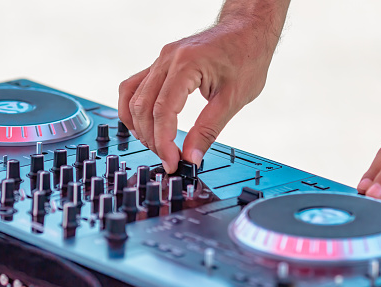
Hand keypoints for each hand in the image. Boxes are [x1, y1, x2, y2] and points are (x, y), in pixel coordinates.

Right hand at [118, 20, 280, 172]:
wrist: (247, 29)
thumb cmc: (247, 57)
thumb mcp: (234, 99)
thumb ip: (209, 129)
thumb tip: (191, 157)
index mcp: (186, 64)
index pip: (163, 110)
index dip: (164, 142)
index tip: (173, 162)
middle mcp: (167, 59)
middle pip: (143, 107)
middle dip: (152, 139)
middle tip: (169, 159)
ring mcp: (161, 59)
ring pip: (133, 97)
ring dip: (140, 127)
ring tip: (157, 146)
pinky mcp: (160, 63)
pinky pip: (134, 87)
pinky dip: (134, 109)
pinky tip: (143, 126)